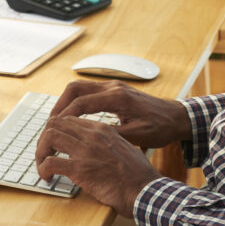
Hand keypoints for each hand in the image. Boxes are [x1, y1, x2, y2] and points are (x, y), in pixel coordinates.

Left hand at [35, 115, 160, 216]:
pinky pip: (50, 162)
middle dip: (44, 138)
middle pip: (56, 123)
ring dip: (40, 151)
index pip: (70, 119)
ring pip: (49, 137)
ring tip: (42, 165)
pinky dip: (42, 169)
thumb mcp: (124, 148)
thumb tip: (95, 149)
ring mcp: (85, 150)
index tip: (53, 143)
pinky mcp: (80, 168)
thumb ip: (108, 143)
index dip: (56, 130)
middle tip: (43, 153)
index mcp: (102, 129)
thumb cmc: (138, 174)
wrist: (145, 190)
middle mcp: (92, 135)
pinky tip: (46, 177)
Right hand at [50, 79, 191, 148]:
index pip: (81, 102)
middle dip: (59, 105)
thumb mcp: (137, 136)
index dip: (64, 116)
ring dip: (66, 102)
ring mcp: (113, 86)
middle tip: (49, 123)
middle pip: (75, 88)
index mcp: (117, 97)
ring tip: (56, 121)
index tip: (52, 129)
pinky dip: (76, 102)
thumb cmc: (160, 127)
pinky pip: (88, 91)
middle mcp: (113, 87)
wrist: (176, 117)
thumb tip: (88, 140)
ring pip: (80, 87)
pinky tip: (73, 116)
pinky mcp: (114, 90)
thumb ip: (112, 135)